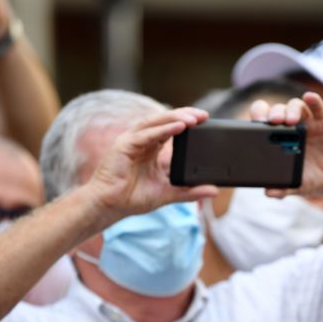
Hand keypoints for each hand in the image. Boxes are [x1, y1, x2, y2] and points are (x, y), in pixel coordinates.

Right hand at [83, 107, 217, 224]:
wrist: (109, 206)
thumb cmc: (131, 198)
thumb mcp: (168, 194)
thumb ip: (190, 192)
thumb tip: (213, 191)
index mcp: (150, 148)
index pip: (170, 128)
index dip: (186, 122)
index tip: (205, 120)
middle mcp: (141, 140)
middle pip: (164, 120)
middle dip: (184, 115)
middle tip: (204, 115)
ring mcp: (131, 141)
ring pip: (156, 123)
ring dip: (175, 118)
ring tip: (193, 119)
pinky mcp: (124, 146)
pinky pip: (147, 135)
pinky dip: (163, 130)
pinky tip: (178, 127)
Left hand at [250, 92, 322, 199]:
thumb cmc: (310, 177)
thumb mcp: (296, 185)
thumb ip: (282, 188)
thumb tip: (269, 192)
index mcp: (278, 139)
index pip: (263, 121)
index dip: (257, 118)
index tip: (255, 125)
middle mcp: (291, 127)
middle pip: (278, 111)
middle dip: (272, 112)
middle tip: (271, 121)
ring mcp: (308, 122)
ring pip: (295, 106)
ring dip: (290, 109)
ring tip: (290, 120)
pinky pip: (318, 107)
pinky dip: (314, 100)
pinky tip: (310, 97)